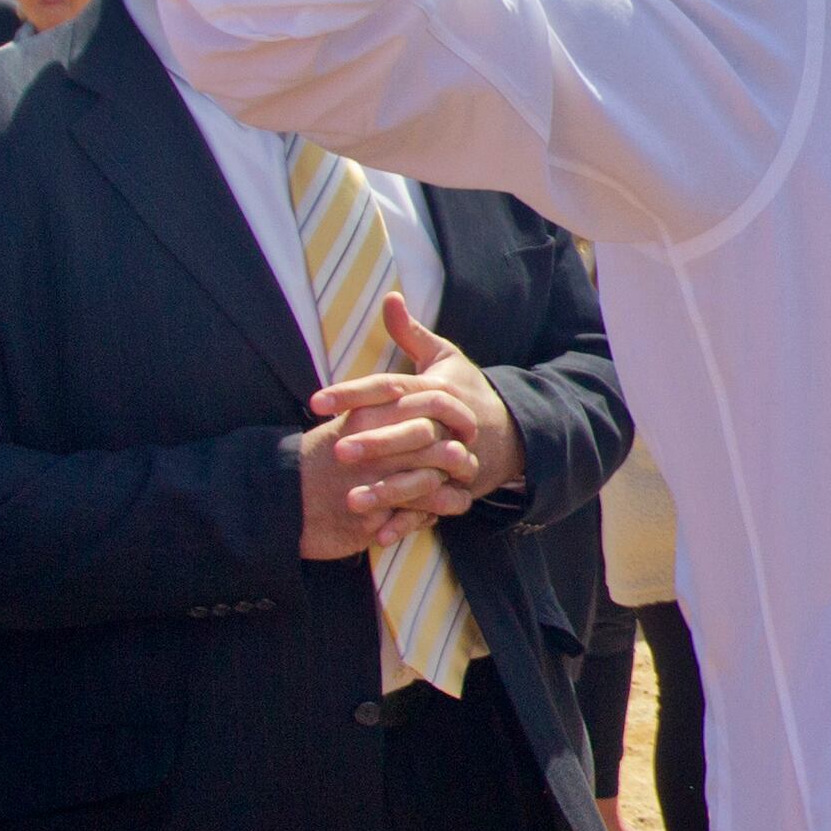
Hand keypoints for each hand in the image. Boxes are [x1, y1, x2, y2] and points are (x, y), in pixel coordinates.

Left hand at [313, 290, 523, 512]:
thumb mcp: (446, 358)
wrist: (515, 432)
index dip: (352, 394)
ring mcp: (456, 456)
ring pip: (421, 473)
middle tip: (336, 450)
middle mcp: (447, 423)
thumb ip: (411, 332)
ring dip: (388, 489)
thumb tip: (390, 296)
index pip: (390, 387)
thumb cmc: (470, 392)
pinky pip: (433, 506)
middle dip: (374, 442)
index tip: (315, 402)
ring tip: (351, 500)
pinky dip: (407, 521)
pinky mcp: (460, 486)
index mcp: (437, 390)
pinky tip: (378, 533)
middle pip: (409, 430)